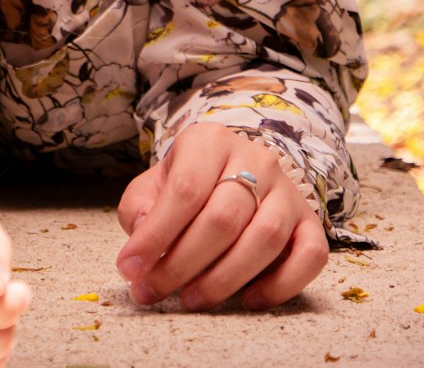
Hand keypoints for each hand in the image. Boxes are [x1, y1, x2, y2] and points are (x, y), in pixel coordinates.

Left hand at [116, 126, 327, 309]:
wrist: (234, 169)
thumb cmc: (188, 183)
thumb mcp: (155, 184)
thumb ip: (141, 207)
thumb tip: (144, 238)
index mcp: (209, 141)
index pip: (185, 189)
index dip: (156, 234)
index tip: (130, 269)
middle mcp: (255, 159)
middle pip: (223, 218)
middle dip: (183, 264)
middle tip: (155, 290)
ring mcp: (288, 190)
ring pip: (265, 238)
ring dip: (225, 279)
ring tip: (191, 299)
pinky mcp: (310, 221)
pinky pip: (310, 256)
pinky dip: (282, 285)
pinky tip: (249, 300)